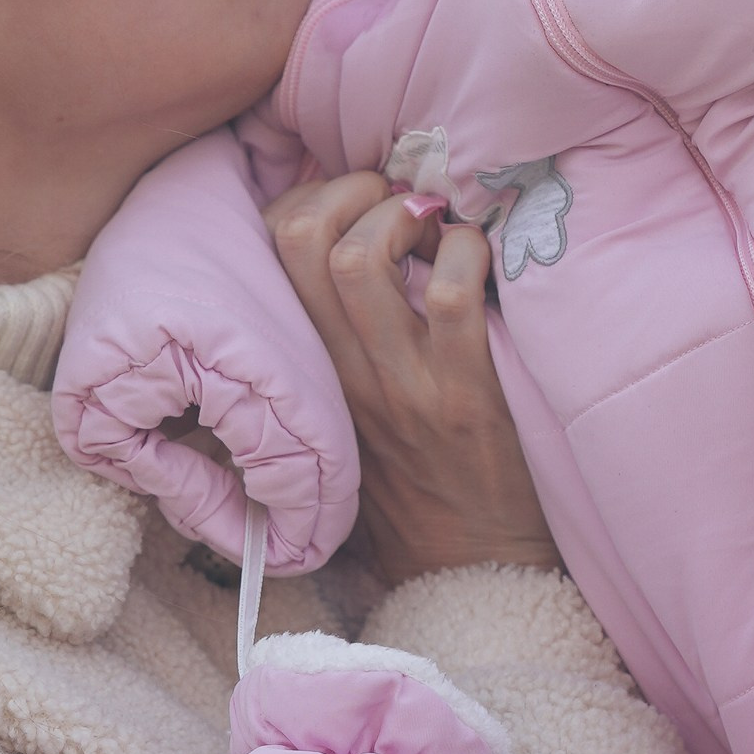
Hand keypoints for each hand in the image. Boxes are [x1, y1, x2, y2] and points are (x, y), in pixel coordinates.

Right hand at [269, 174, 558, 586]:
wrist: (472, 564)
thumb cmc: (419, 482)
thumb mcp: (353, 414)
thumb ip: (339, 347)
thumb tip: (357, 253)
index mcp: (313, 368)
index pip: (271, 251)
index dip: (307, 199)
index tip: (355, 203)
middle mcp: (343, 369)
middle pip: (299, 239)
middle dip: (350, 189)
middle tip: (398, 200)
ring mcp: (400, 381)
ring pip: (361, 256)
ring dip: (403, 216)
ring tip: (436, 226)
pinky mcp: (463, 394)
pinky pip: (450, 294)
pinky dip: (468, 255)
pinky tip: (483, 262)